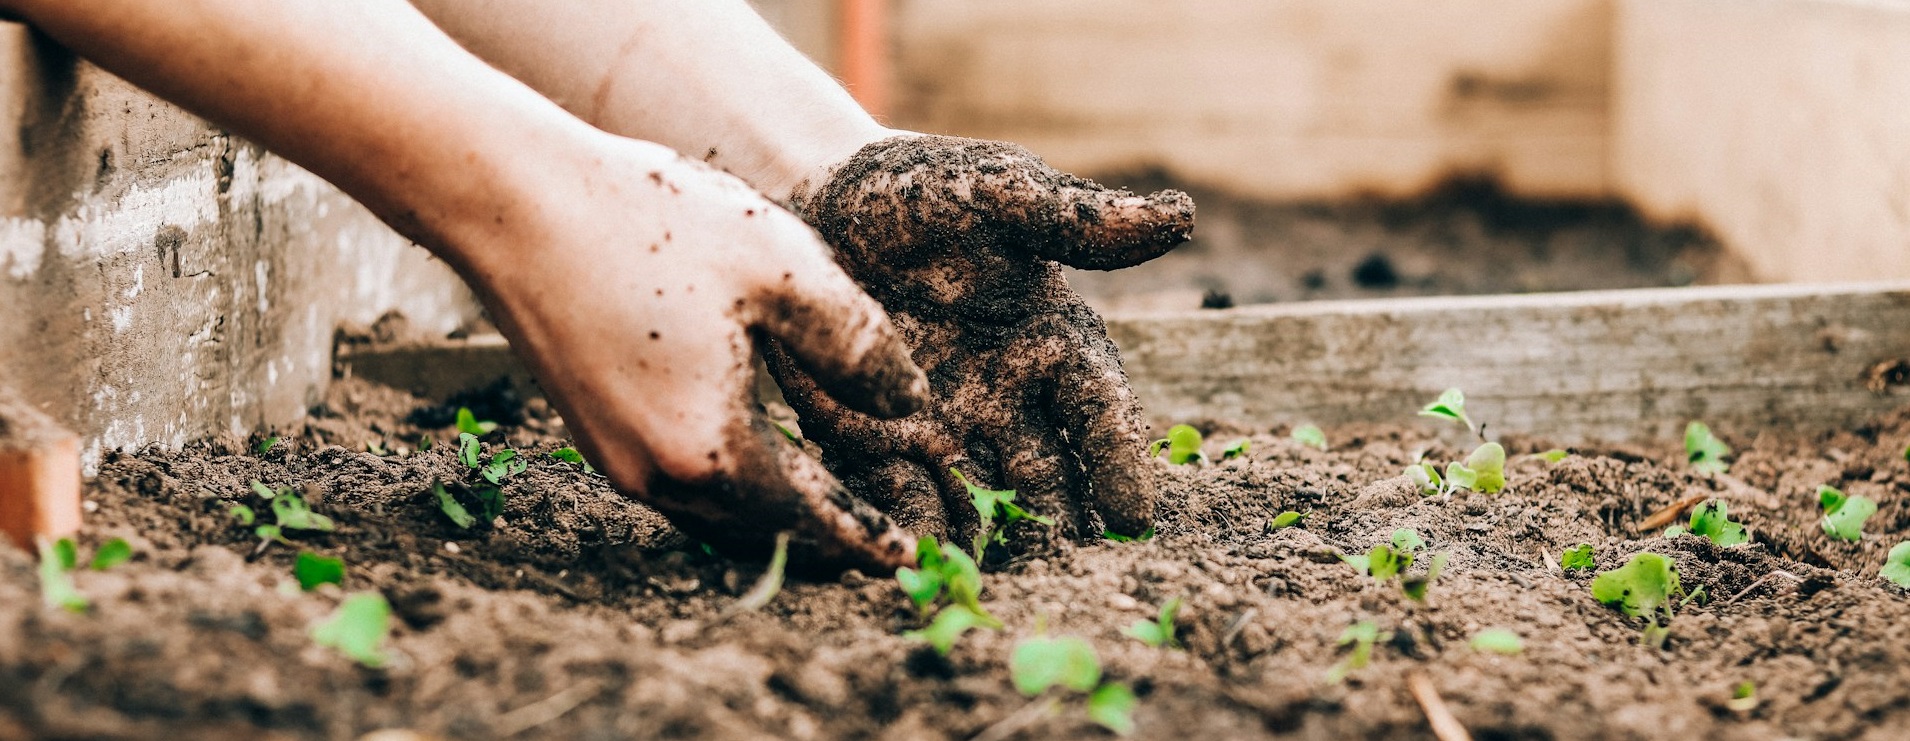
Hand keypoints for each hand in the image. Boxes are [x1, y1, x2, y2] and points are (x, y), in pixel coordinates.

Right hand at [459, 134, 929, 571]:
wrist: (514, 202)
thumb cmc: (652, 224)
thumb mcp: (784, 270)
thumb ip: (858, 345)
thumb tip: (909, 404)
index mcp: (712, 448)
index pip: (810, 518)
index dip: (864, 537)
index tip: (906, 559)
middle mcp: (656, 474)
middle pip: (761, 532)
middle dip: (822, 541)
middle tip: (877, 543)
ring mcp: (615, 458)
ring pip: (715, 516)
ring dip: (773, 519)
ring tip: (826, 508)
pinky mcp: (592, 431)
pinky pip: (679, 485)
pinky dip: (730, 489)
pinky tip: (755, 457)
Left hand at [769, 134, 1193, 550]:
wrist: (814, 198)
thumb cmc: (920, 189)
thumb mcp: (996, 192)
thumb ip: (1075, 218)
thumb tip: (1181, 217)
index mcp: (1052, 341)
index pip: (1099, 410)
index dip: (1119, 461)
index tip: (1133, 516)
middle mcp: (1008, 397)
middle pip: (1048, 475)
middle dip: (1060, 525)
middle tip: (1068, 572)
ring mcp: (943, 427)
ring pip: (980, 500)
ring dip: (991, 542)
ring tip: (996, 585)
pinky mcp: (876, 441)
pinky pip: (900, 496)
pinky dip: (912, 530)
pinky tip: (915, 562)